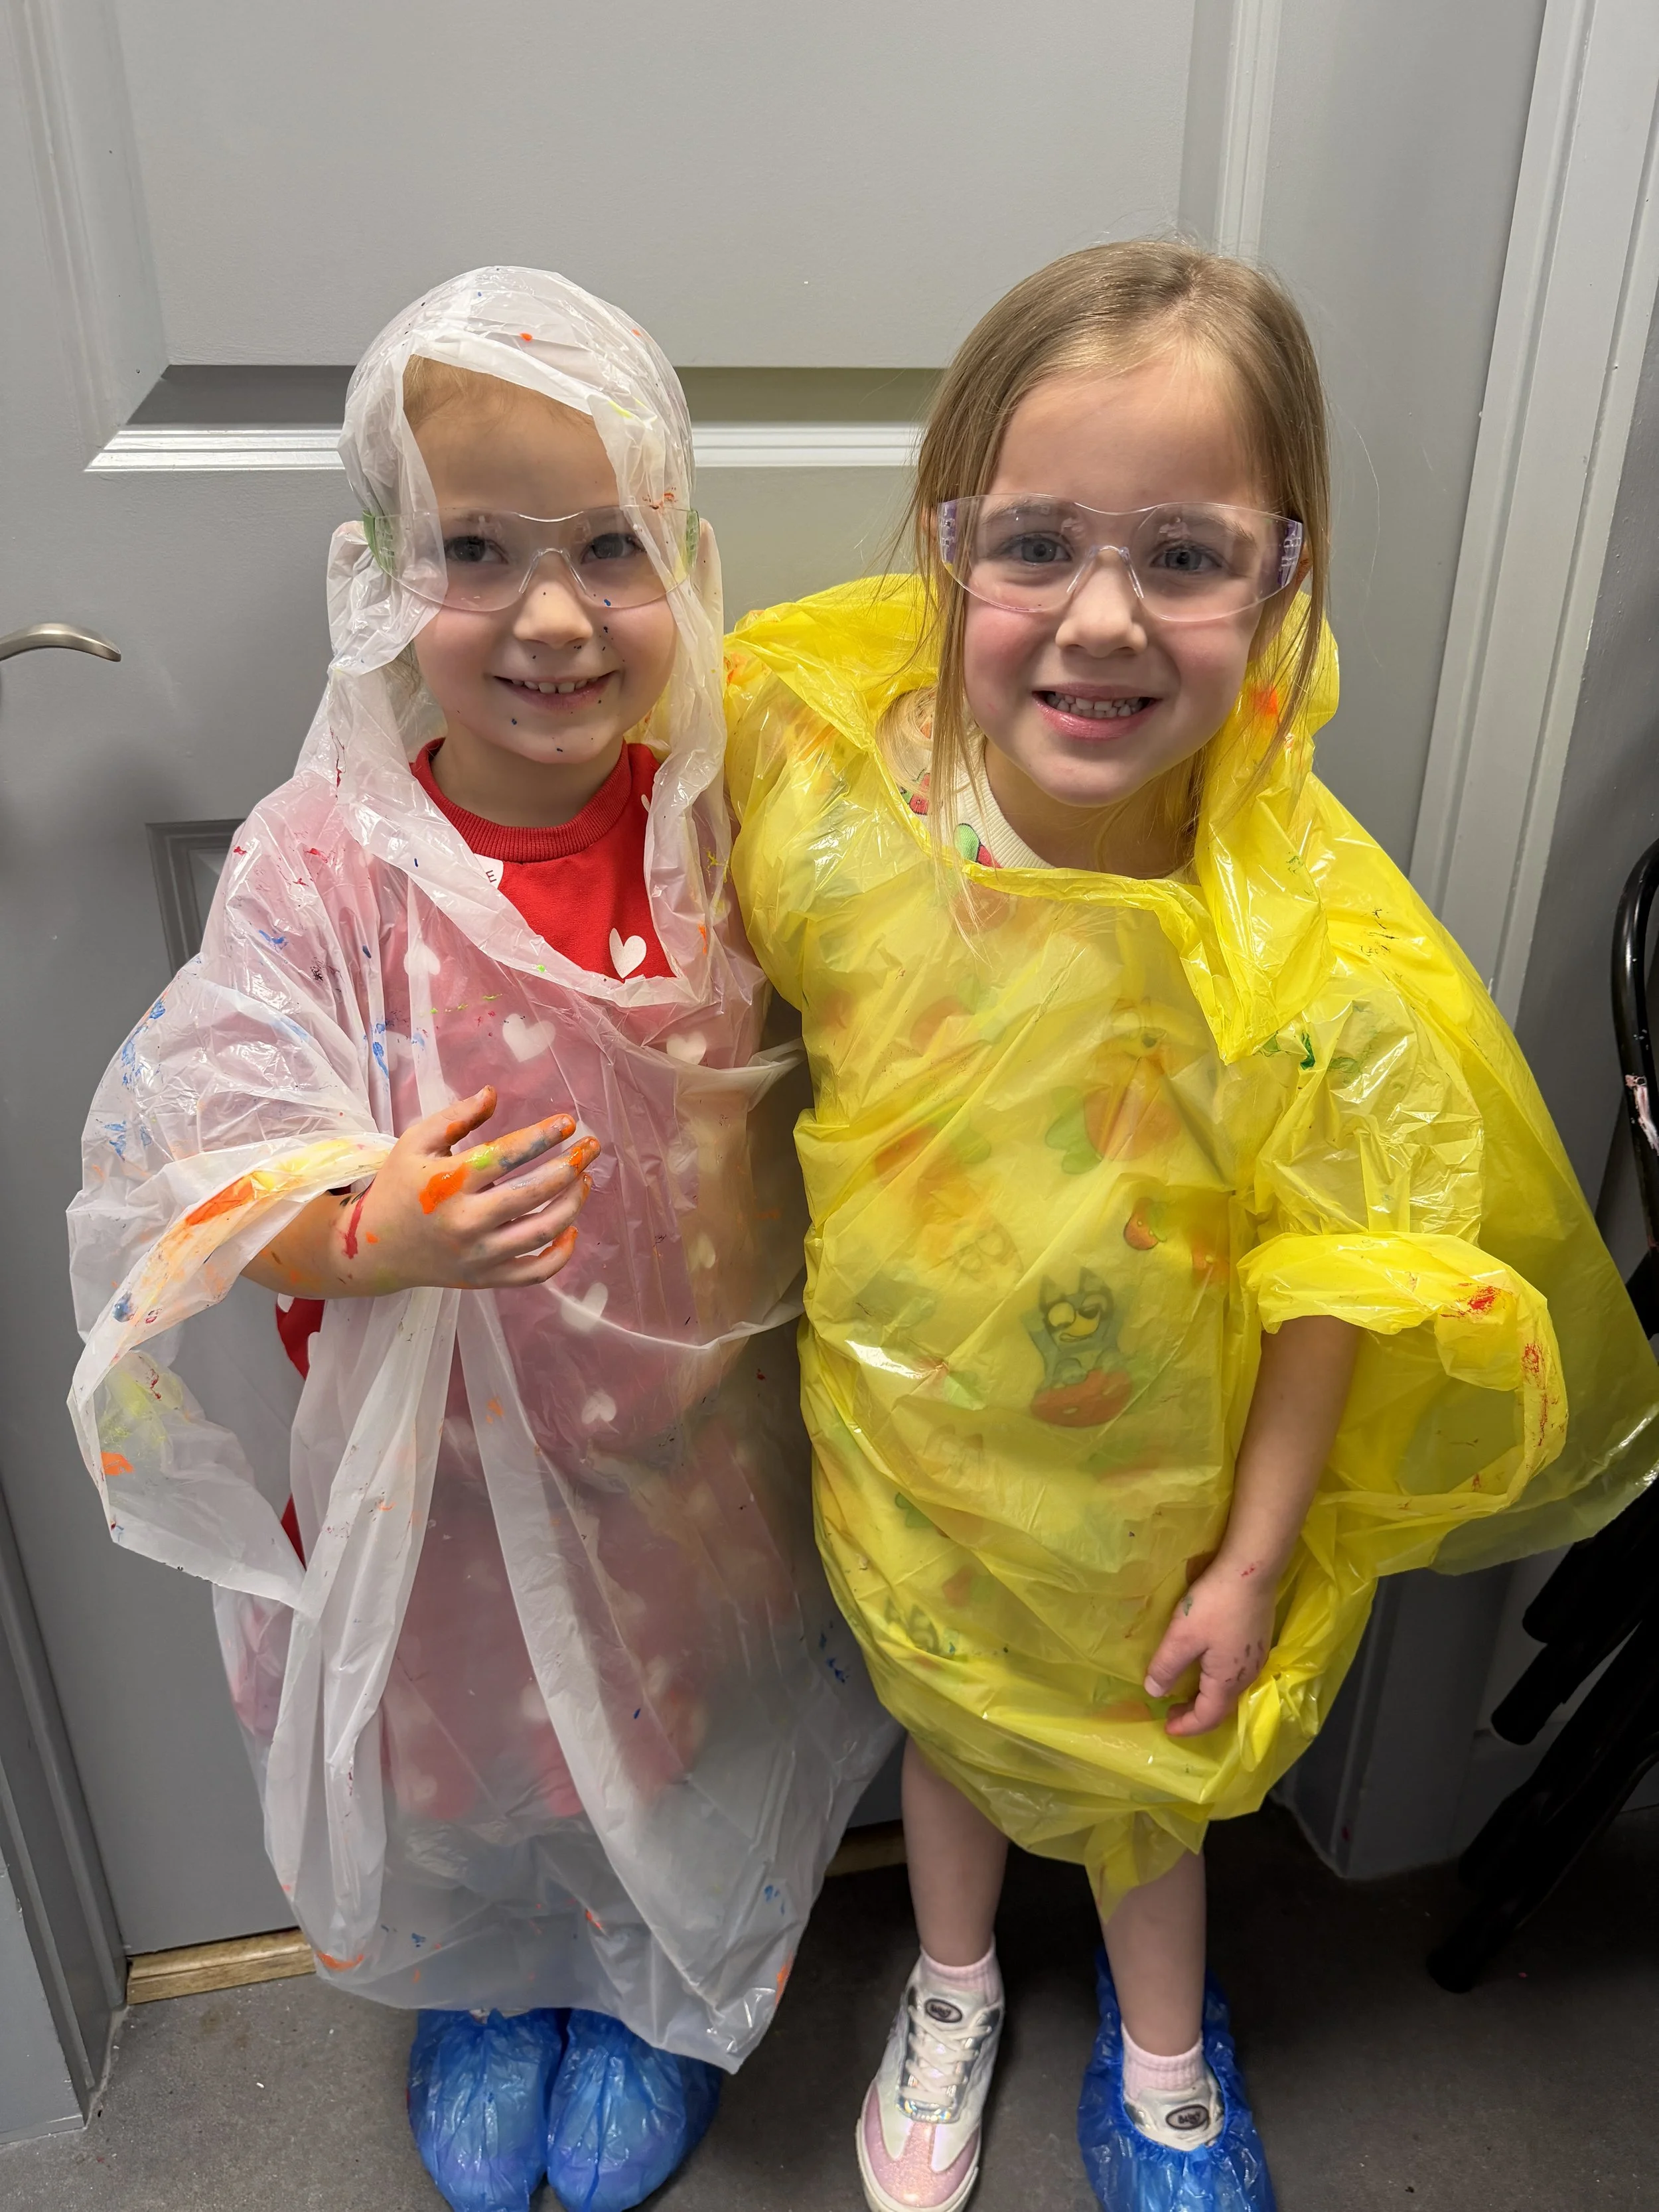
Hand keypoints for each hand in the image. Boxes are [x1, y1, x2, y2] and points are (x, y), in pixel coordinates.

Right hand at [248, 1086, 597, 1296]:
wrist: (372, 1248)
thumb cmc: (398, 1187)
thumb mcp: (415, 1143)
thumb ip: (455, 1118)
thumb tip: (494, 1093)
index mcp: (449, 1183)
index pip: (507, 1155)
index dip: (543, 1137)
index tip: (568, 1123)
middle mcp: (467, 1222)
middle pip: (534, 1193)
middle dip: (571, 1166)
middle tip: (592, 1147)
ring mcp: (478, 1255)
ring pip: (541, 1232)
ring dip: (573, 1203)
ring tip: (585, 1180)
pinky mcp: (484, 1279)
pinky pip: (534, 1273)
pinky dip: (561, 1255)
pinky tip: (572, 1229)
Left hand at [1143, 1556, 1275, 1738]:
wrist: (1251, 1570)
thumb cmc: (1214, 1604)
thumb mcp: (1182, 1636)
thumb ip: (1166, 1666)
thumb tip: (1154, 1693)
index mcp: (1227, 1680)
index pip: (1208, 1717)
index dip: (1186, 1726)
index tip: (1166, 1727)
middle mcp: (1247, 1676)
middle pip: (1221, 1708)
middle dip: (1196, 1715)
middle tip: (1172, 1713)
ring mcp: (1256, 1658)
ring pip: (1230, 1691)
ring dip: (1207, 1698)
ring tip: (1186, 1694)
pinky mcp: (1258, 1641)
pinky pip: (1236, 1675)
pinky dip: (1217, 1683)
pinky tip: (1207, 1669)